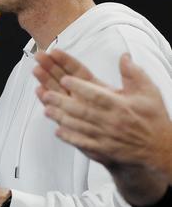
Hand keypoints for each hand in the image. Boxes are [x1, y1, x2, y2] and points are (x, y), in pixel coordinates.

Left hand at [34, 50, 171, 205]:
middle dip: (62, 100)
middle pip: (82, 110)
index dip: (80, 87)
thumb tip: (124, 56)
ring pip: (79, 126)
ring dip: (61, 117)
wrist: (159, 150)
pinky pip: (83, 143)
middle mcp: (111, 121)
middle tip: (46, 92)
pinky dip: (69, 137)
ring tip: (46, 109)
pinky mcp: (103, 150)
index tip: (65, 79)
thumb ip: (134, 73)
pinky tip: (57, 131)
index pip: (96, 95)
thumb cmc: (152, 118)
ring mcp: (106, 137)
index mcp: (121, 106)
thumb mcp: (149, 92)